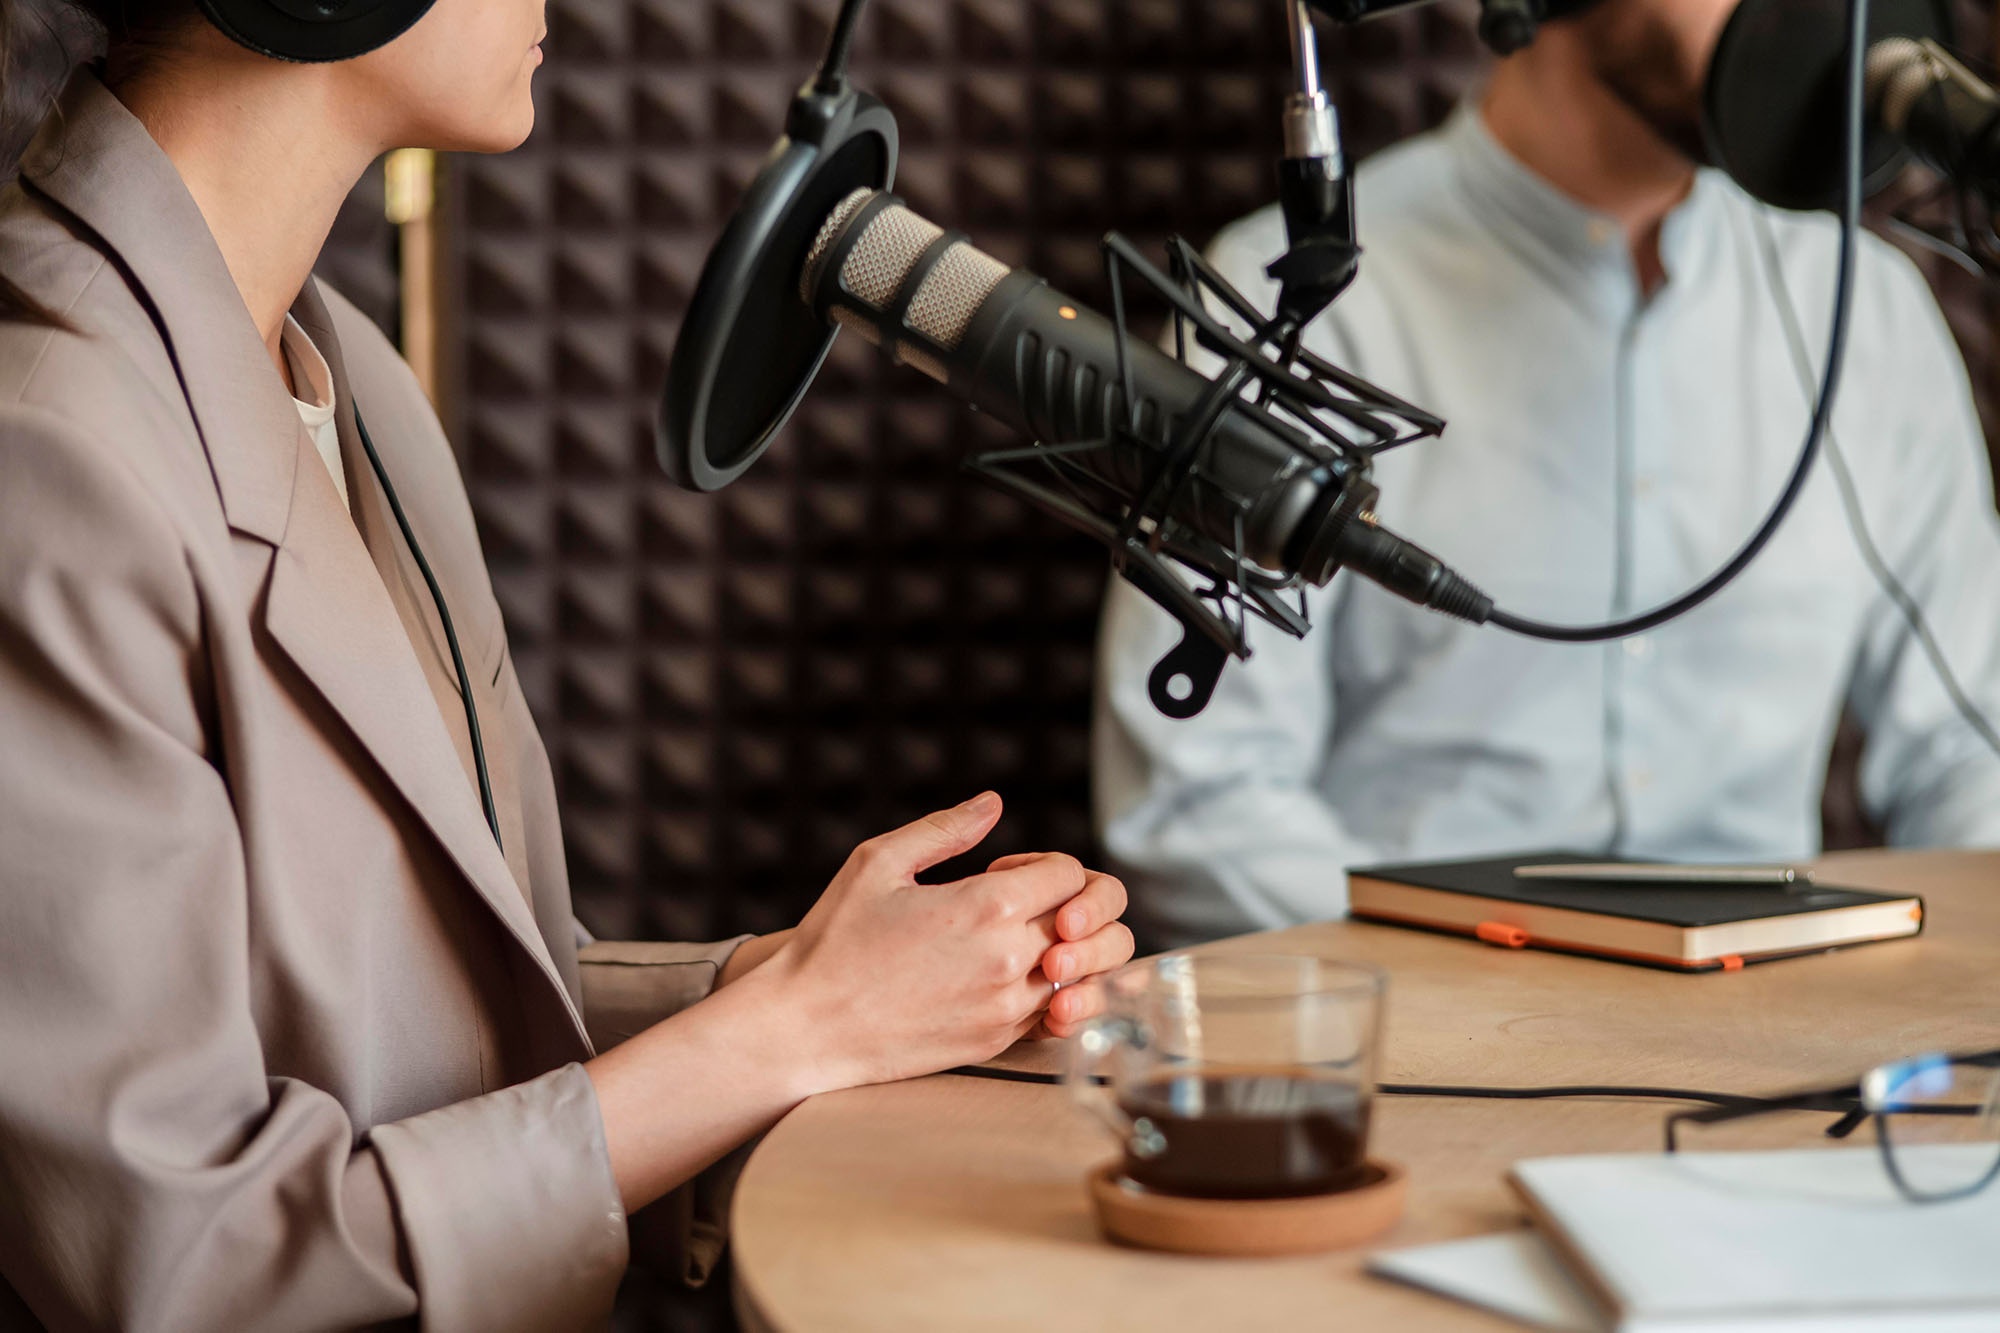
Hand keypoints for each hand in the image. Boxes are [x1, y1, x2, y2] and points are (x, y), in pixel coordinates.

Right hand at [757, 792, 1123, 1091]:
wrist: (805, 1029)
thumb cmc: (834, 942)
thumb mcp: (878, 863)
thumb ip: (945, 829)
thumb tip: (993, 803)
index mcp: (987, 906)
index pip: (1071, 874)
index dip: (1043, 863)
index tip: (1004, 870)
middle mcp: (1010, 960)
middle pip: (1094, 923)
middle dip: (1073, 904)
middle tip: (1027, 903)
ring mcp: (1008, 1009)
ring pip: (1085, 973)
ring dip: (1067, 950)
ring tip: (1019, 940)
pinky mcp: (998, 1043)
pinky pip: (1057, 1012)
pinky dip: (1050, 990)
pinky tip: (1007, 977)